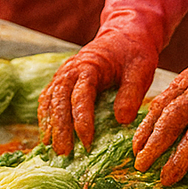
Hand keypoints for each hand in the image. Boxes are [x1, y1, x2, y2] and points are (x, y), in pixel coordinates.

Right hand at [38, 28, 157, 154]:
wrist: (125, 35)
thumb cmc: (134, 53)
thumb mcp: (141, 70)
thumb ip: (131, 94)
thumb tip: (122, 121)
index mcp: (90, 65)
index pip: (81, 95)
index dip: (82, 120)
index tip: (86, 142)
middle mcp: (70, 69)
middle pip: (60, 100)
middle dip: (61, 128)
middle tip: (65, 153)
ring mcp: (64, 74)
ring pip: (51, 101)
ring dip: (51, 125)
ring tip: (53, 149)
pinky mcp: (62, 80)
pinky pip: (49, 98)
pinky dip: (46, 116)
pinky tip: (47, 135)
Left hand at [131, 54, 187, 186]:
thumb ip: (169, 102)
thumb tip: (146, 132)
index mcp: (186, 87)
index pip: (161, 110)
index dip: (146, 131)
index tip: (136, 151)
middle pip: (175, 121)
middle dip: (157, 145)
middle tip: (142, 166)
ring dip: (183, 158)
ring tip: (169, 178)